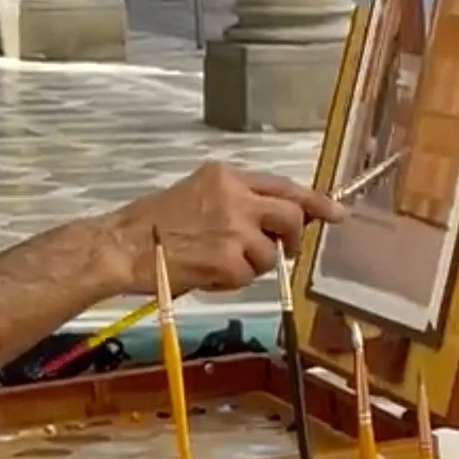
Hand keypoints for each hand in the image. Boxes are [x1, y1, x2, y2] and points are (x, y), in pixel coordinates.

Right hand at [105, 162, 345, 295]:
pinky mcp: (229, 259)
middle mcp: (235, 196)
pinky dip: (230, 282)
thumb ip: (235, 201)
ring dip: (250, 265)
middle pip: (290, 216)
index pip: (284, 186)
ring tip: (216, 262)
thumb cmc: (152, 223)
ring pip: (270, 254)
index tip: (336, 212)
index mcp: (226, 176)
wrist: (122, 244)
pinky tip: (206, 274)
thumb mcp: (197, 194)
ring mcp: (234, 227)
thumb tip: (273, 222)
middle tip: (281, 252)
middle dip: (292, 239)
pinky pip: (247, 277)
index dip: (315, 201)